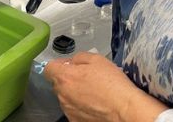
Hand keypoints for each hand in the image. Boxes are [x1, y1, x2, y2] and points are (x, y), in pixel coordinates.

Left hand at [44, 52, 167, 121]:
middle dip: (68, 79)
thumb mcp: (97, 59)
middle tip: (86, 78)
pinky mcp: (75, 121)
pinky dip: (80, 107)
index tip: (69, 66)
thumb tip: (72, 62)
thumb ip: (79, 57)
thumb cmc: (112, 83)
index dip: (58, 65)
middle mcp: (62, 95)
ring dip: (74, 93)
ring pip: (65, 98)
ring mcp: (68, 110)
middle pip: (58, 83)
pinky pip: (73, 110)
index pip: (48, 68)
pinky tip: (94, 104)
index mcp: (65, 77)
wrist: (124, 109)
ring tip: (92, 93)